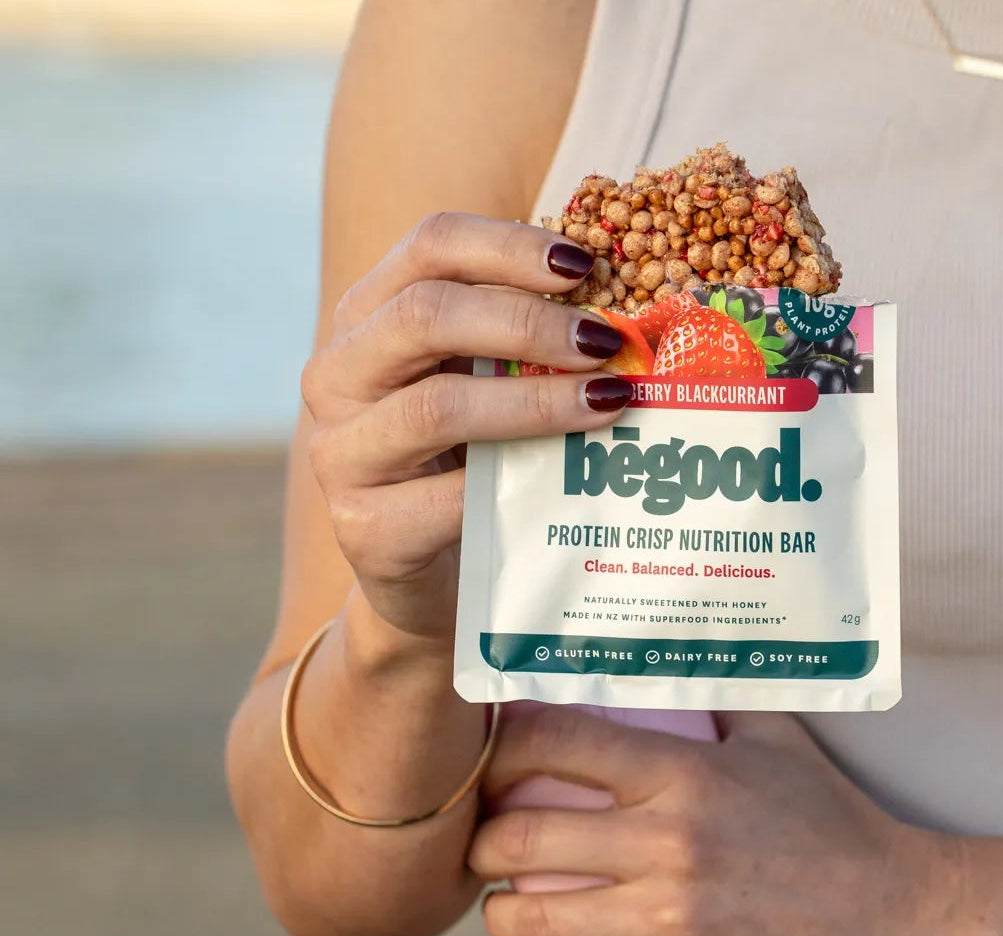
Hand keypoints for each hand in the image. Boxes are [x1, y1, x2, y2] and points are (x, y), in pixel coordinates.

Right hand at [301, 213, 632, 642]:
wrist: (432, 578)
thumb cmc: (469, 465)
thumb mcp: (485, 387)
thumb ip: (520, 344)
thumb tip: (619, 309)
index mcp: (366, 319)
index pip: (428, 248)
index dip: (507, 244)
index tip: (583, 264)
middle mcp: (337, 376)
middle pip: (425, 316)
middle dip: (526, 321)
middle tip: (604, 341)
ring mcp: (342, 454)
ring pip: (438, 407)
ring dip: (535, 401)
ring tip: (607, 401)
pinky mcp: (366, 529)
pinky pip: (448, 497)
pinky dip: (516, 483)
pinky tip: (569, 480)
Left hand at [469, 707, 968, 935]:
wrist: (902, 921)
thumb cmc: (835, 825)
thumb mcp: (780, 743)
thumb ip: (719, 700)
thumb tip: (667, 662)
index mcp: (688, 775)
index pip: (557, 743)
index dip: (500, 748)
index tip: (491, 761)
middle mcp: (671, 846)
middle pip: (519, 839)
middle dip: (481, 843)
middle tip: (488, 845)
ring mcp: (676, 925)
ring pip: (533, 924)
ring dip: (499, 917)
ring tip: (507, 909)